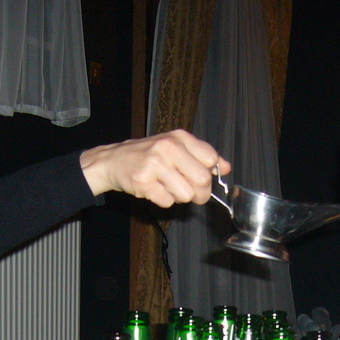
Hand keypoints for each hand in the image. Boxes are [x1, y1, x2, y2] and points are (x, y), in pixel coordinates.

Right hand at [79, 130, 230, 207]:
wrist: (114, 160)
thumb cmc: (148, 155)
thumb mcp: (176, 147)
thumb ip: (202, 156)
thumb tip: (225, 168)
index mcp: (179, 138)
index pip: (211, 159)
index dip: (210, 174)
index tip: (200, 178)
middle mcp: (168, 148)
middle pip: (202, 180)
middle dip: (199, 192)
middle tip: (189, 191)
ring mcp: (155, 165)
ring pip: (186, 194)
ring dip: (179, 197)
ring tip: (166, 187)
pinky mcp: (144, 182)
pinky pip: (167, 202)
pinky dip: (163, 200)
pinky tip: (154, 189)